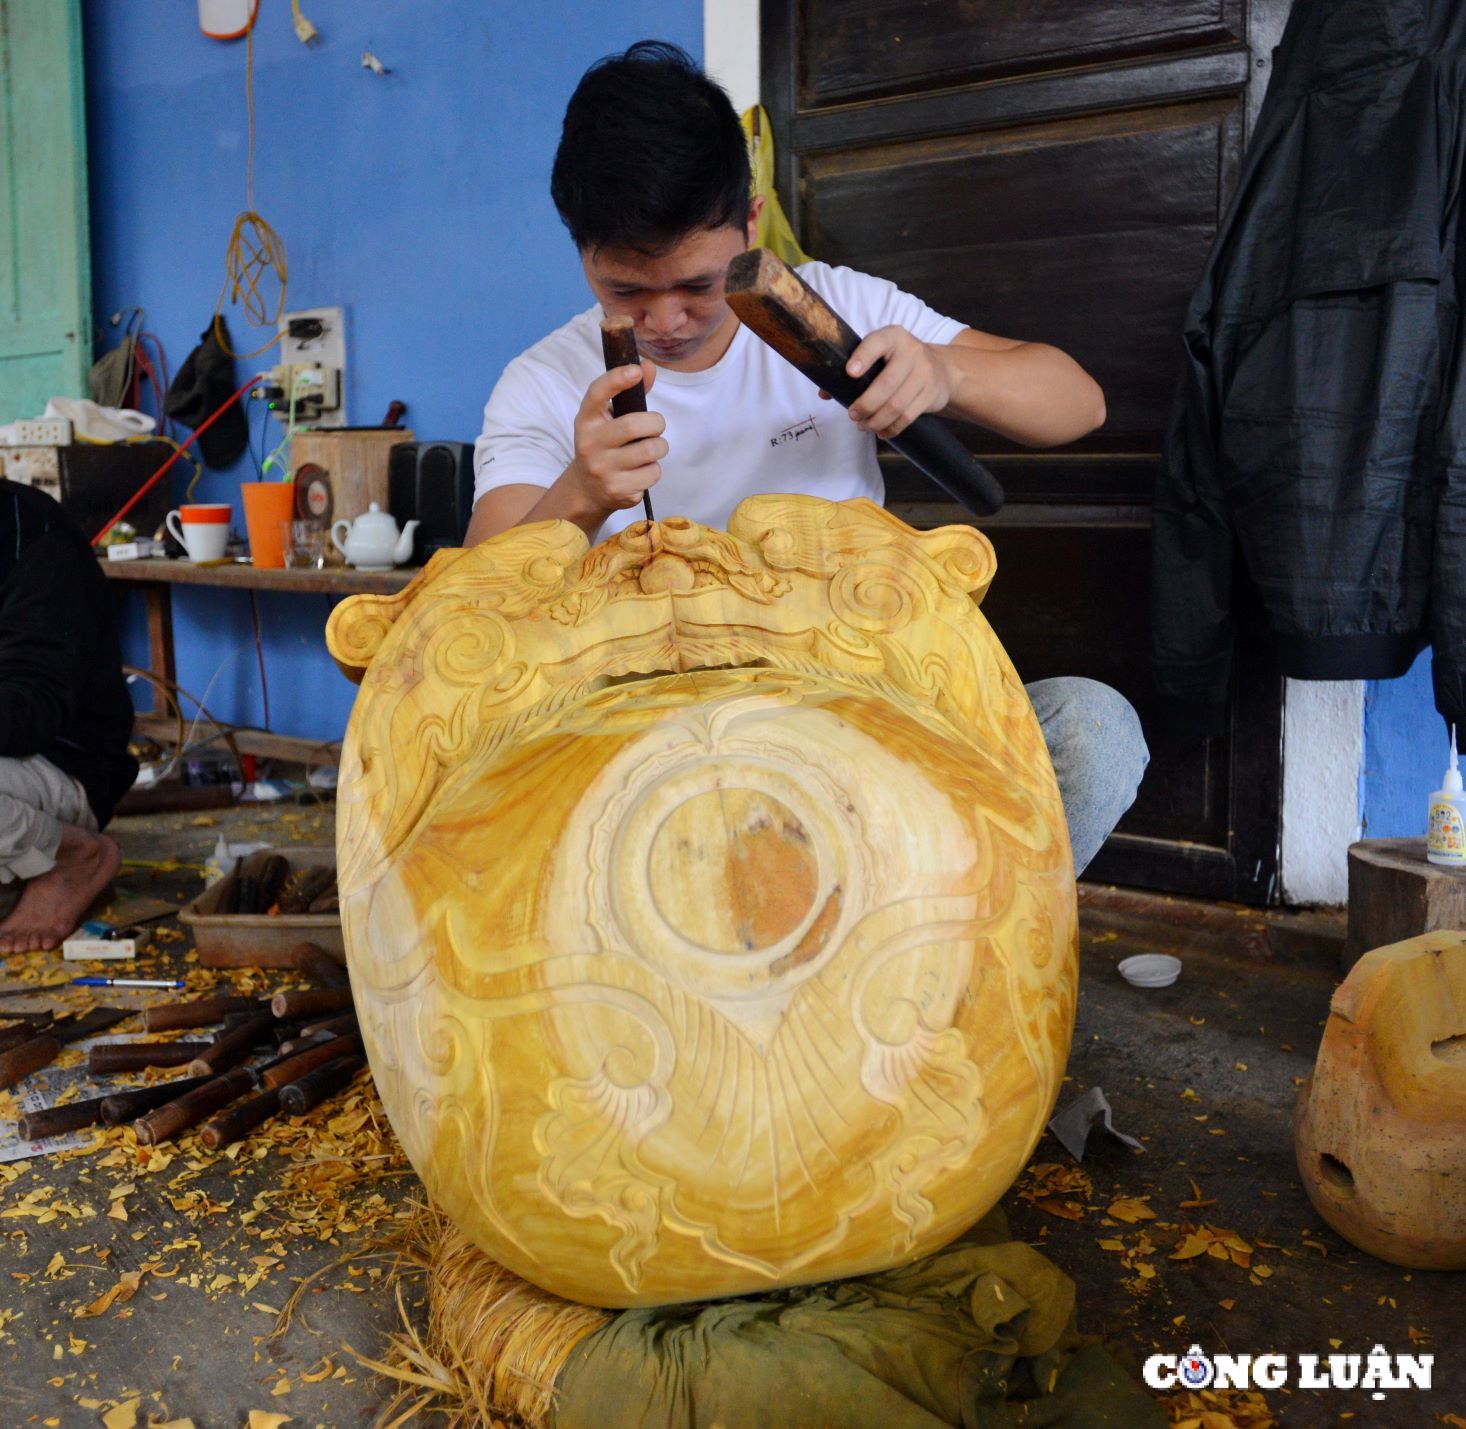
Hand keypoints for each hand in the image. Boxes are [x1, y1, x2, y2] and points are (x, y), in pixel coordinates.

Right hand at [565, 362, 665, 512]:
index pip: (597, 393)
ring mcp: (602, 470)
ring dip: (660, 447)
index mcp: (586, 420)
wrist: (587, 489)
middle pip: (634, 425)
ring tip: (650, 450)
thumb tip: (648, 366)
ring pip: (650, 450)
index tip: (635, 370)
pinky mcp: (617, 491)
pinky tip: (640, 472)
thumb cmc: (604, 445)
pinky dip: (654, 470)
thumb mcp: (609, 419)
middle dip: (656, 423)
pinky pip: (652, 474)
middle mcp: (590, 444)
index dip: (617, 379)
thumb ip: (630, 393)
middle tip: (655, 427)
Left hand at [836, 326, 950, 439]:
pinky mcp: (931, 394)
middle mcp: (912, 352)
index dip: (863, 357)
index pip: (877, 342)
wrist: (940, 369)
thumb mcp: (880, 355)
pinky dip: (891, 428)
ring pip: (897, 404)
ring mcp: (924, 373)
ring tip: (863, 426)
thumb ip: (852, 370)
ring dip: (876, 420)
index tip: (849, 373)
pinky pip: (908, 417)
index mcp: (893, 337)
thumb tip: (825, 394)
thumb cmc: (898, 362)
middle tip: (852, 415)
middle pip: (887, 383)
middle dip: (866, 404)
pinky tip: (880, 432)